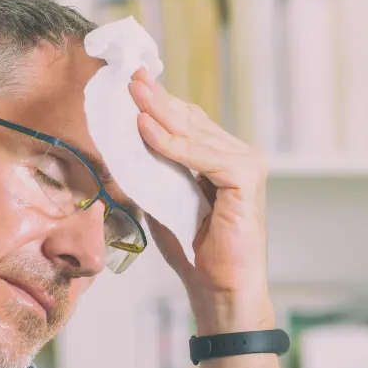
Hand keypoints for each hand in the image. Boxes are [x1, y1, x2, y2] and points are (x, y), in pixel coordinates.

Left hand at [128, 67, 274, 334]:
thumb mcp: (161, 201)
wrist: (218, 291)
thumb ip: (151, 173)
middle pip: (190, 120)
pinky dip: (173, 144)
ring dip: (160, 113)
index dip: (158, 103)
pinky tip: (147, 129)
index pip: (185, 122)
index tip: (130, 82)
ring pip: (194, 133)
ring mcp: (245, 165)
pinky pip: (202, 155)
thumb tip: (121, 146)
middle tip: (129, 76)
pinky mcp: (245, 179)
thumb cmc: (194, 251)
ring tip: (133, 94)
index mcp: (218, 159)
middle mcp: (237, 156)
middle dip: (156, 99)